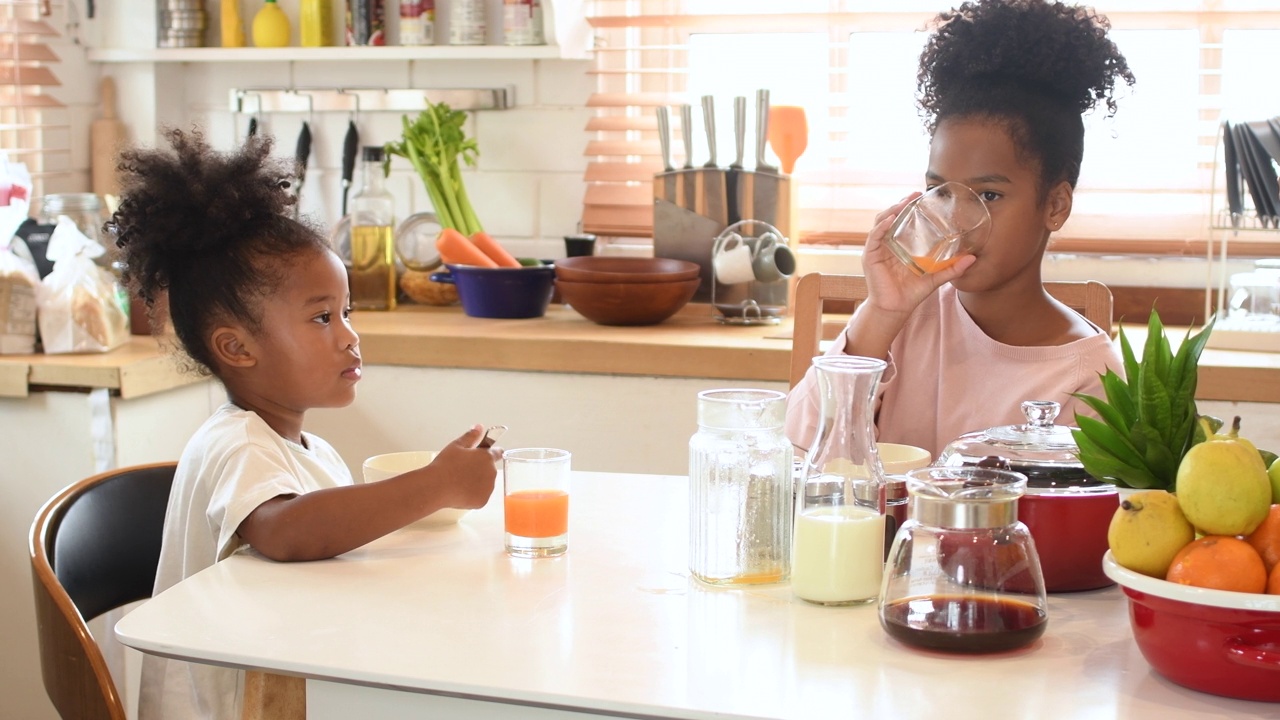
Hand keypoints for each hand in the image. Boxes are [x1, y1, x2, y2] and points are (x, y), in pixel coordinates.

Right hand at [430, 424, 499, 508]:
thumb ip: (470, 436)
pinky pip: (480, 496)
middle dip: (480, 469)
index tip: (484, 455)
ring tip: (460, 482)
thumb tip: (479, 427)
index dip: (491, 453)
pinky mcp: (482, 501)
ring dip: (478, 482)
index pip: (498, 453)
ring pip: (485, 484)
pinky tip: (460, 492)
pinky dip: (473, 495)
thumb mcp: (456, 446)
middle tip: (463, 470)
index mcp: (487, 457)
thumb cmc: (445, 465)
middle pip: (489, 469)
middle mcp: (492, 472)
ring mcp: (488, 488)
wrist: (436, 486)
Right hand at [862, 194, 975, 317]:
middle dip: (901, 204)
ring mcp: (877, 249)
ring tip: (903, 203)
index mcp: (900, 245)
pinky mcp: (870, 257)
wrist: (896, 309)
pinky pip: (874, 237)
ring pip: (881, 222)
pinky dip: (881, 227)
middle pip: (890, 217)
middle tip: (914, 195)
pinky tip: (891, 220)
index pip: (902, 220)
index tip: (921, 196)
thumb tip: (973, 258)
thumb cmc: (911, 293)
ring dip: (891, 210)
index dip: (910, 207)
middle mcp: (887, 244)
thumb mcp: (935, 277)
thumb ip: (952, 268)